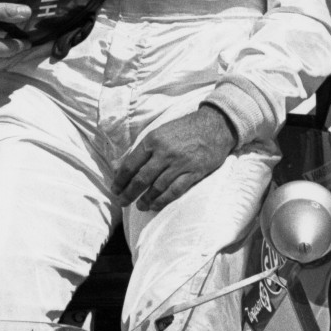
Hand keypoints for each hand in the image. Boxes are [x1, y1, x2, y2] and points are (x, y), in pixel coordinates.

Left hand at [113, 107, 235, 209]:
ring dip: (146, 199)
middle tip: (122, 202)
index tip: (115, 189)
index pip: (130, 165)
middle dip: (129, 193)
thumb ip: (140, 150)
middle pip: (141, 178)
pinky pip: (175, 190)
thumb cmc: (184, 129)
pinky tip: (156, 205)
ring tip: (140, 206)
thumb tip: (116, 165)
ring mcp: (180, 163)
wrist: (215, 125)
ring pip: (157, 187)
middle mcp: (164, 152)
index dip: (120, 180)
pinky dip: (163, 200)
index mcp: (152, 140)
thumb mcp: (159, 133)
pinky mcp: (194, 172)